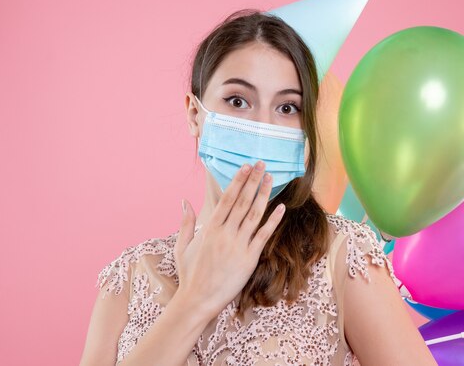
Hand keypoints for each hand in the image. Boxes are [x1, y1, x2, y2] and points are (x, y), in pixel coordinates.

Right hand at [173, 160, 284, 320]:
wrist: (198, 300)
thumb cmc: (190, 274)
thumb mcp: (182, 246)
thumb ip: (186, 223)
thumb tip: (185, 201)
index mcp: (210, 228)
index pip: (227, 198)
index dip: (238, 181)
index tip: (246, 166)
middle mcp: (225, 234)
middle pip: (242, 201)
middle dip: (253, 181)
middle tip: (262, 164)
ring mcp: (238, 246)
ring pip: (254, 215)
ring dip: (263, 195)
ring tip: (271, 178)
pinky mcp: (249, 259)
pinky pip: (263, 236)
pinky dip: (273, 221)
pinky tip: (281, 208)